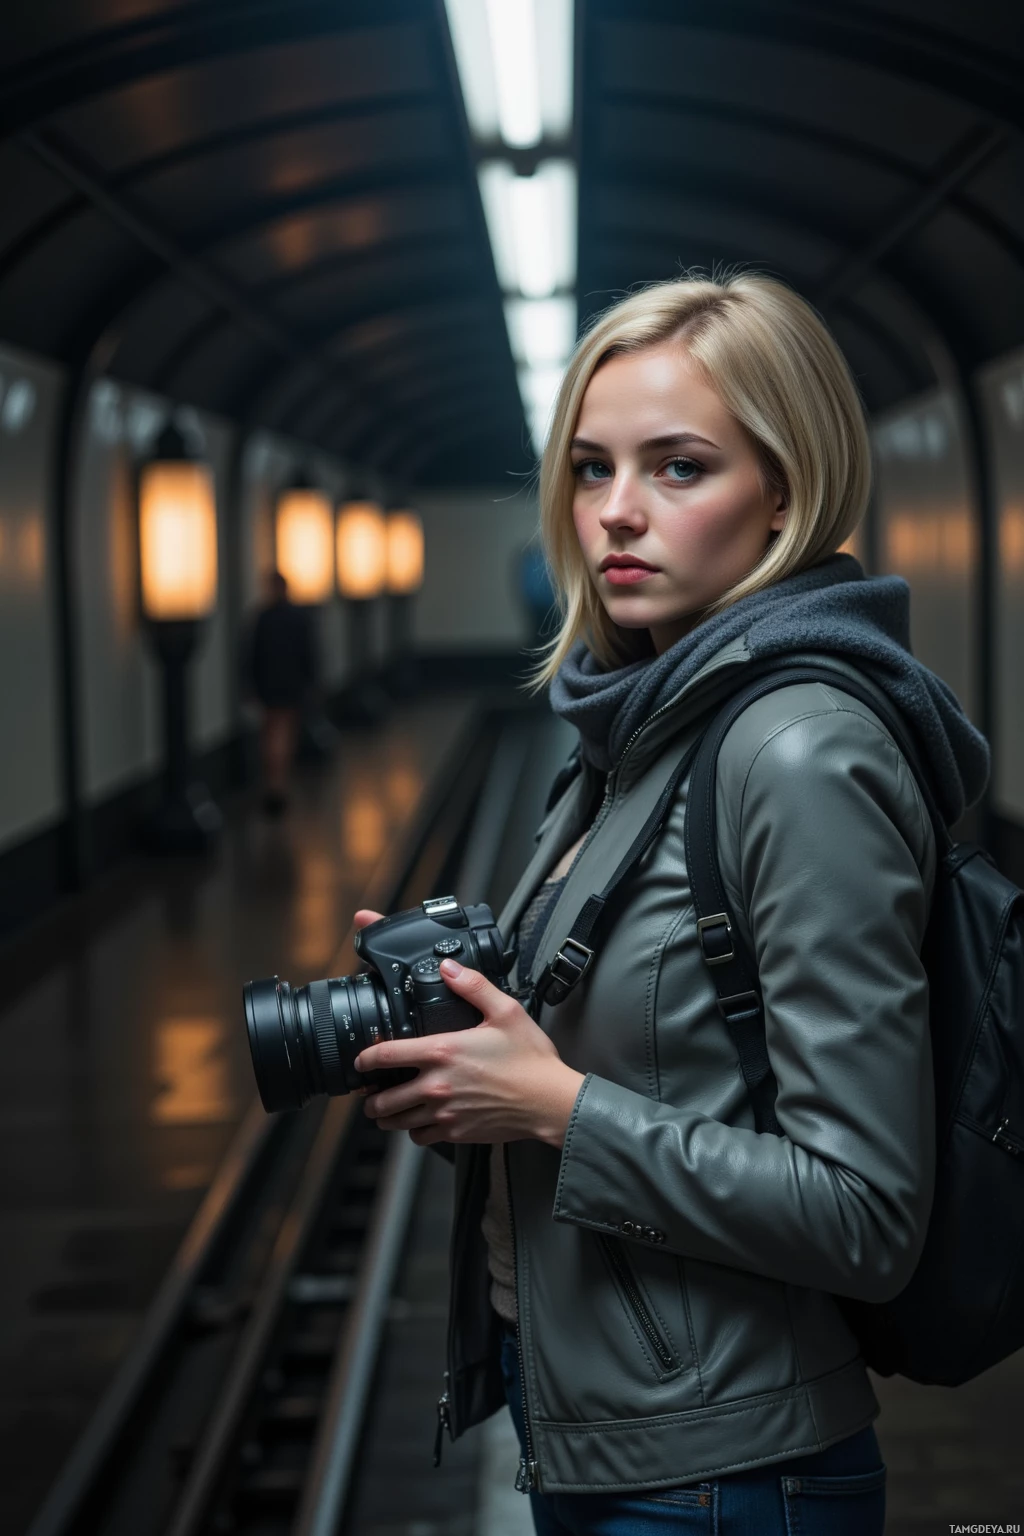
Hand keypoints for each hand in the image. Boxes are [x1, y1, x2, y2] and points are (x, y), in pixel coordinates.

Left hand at [352, 950, 583, 1148]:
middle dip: (371, 1097)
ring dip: (387, 1117)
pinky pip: (421, 1138)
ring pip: (398, 1122)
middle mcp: (436, 1086)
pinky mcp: (456, 1133)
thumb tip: (448, 967)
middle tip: (369, 1093)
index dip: (366, 1058)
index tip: (362, 1059)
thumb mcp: (505, 1011)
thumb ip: (473, 986)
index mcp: (442, 1052)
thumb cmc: (531, 1060)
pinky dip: (414, 1132)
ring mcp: (444, 1113)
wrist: (550, 1101)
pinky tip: (419, 1123)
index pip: (386, 1056)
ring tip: (385, 1111)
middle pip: (383, 1099)